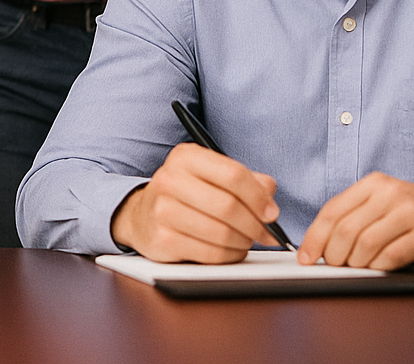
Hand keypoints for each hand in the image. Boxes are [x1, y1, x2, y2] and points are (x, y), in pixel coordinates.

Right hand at [110, 142, 281, 262]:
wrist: (142, 215)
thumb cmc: (187, 194)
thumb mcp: (213, 176)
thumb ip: (247, 181)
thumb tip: (270, 203)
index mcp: (186, 157)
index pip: (233, 174)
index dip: (259, 197)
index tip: (271, 213)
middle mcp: (170, 179)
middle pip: (228, 206)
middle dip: (255, 225)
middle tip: (265, 233)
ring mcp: (162, 210)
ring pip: (221, 233)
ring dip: (243, 242)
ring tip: (245, 240)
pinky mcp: (162, 239)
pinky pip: (210, 254)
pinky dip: (228, 256)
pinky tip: (229, 250)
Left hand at [298, 172, 413, 269]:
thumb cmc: (413, 215)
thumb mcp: (381, 205)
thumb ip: (352, 217)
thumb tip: (316, 244)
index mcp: (374, 183)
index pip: (332, 211)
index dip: (314, 237)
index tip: (305, 257)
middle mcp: (391, 193)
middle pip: (346, 230)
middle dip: (334, 254)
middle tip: (335, 265)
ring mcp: (412, 211)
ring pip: (366, 244)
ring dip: (356, 263)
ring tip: (358, 266)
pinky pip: (391, 256)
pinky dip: (378, 267)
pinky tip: (378, 267)